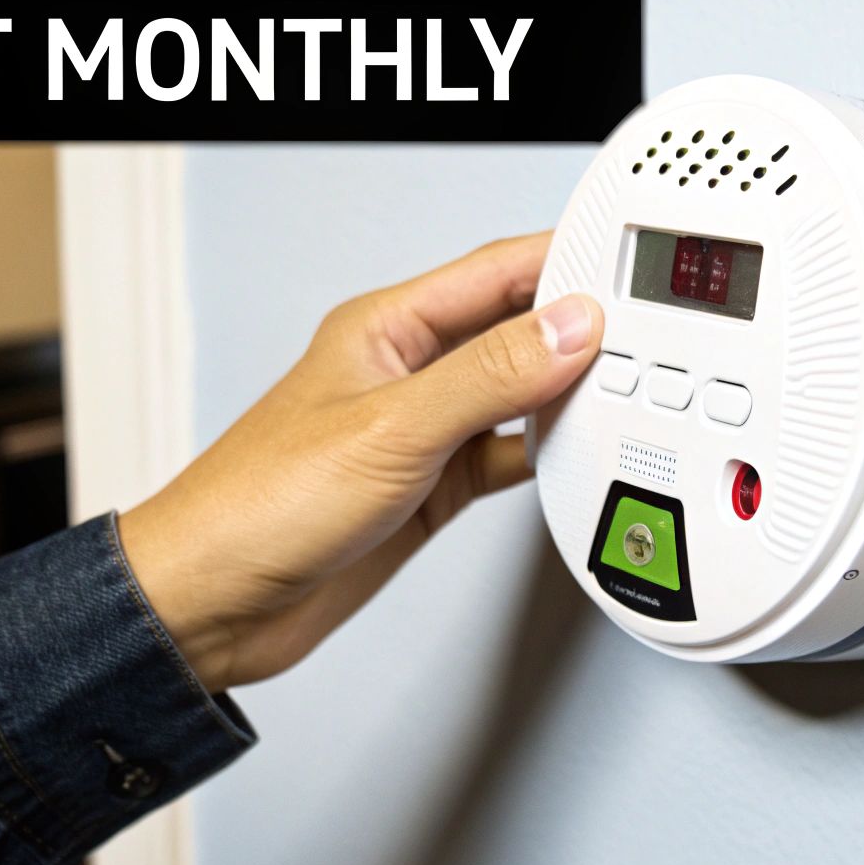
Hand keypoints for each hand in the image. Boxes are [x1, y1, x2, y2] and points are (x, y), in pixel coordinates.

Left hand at [118, 233, 602, 691]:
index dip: (564, 259)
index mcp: (387, 327)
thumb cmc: (257, 505)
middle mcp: (407, 371)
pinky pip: (508, 454)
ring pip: (518, 393)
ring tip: (627, 384)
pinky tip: (577, 454)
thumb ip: (489, 376)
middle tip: (649, 328)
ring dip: (567, 390)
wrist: (214, 605)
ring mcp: (422, 432)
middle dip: (578, 322)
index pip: (496, 272)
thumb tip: (570, 326)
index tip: (628, 262)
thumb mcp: (392, 429)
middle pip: (515, 328)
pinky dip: (547, 454)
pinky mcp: (430, 488)